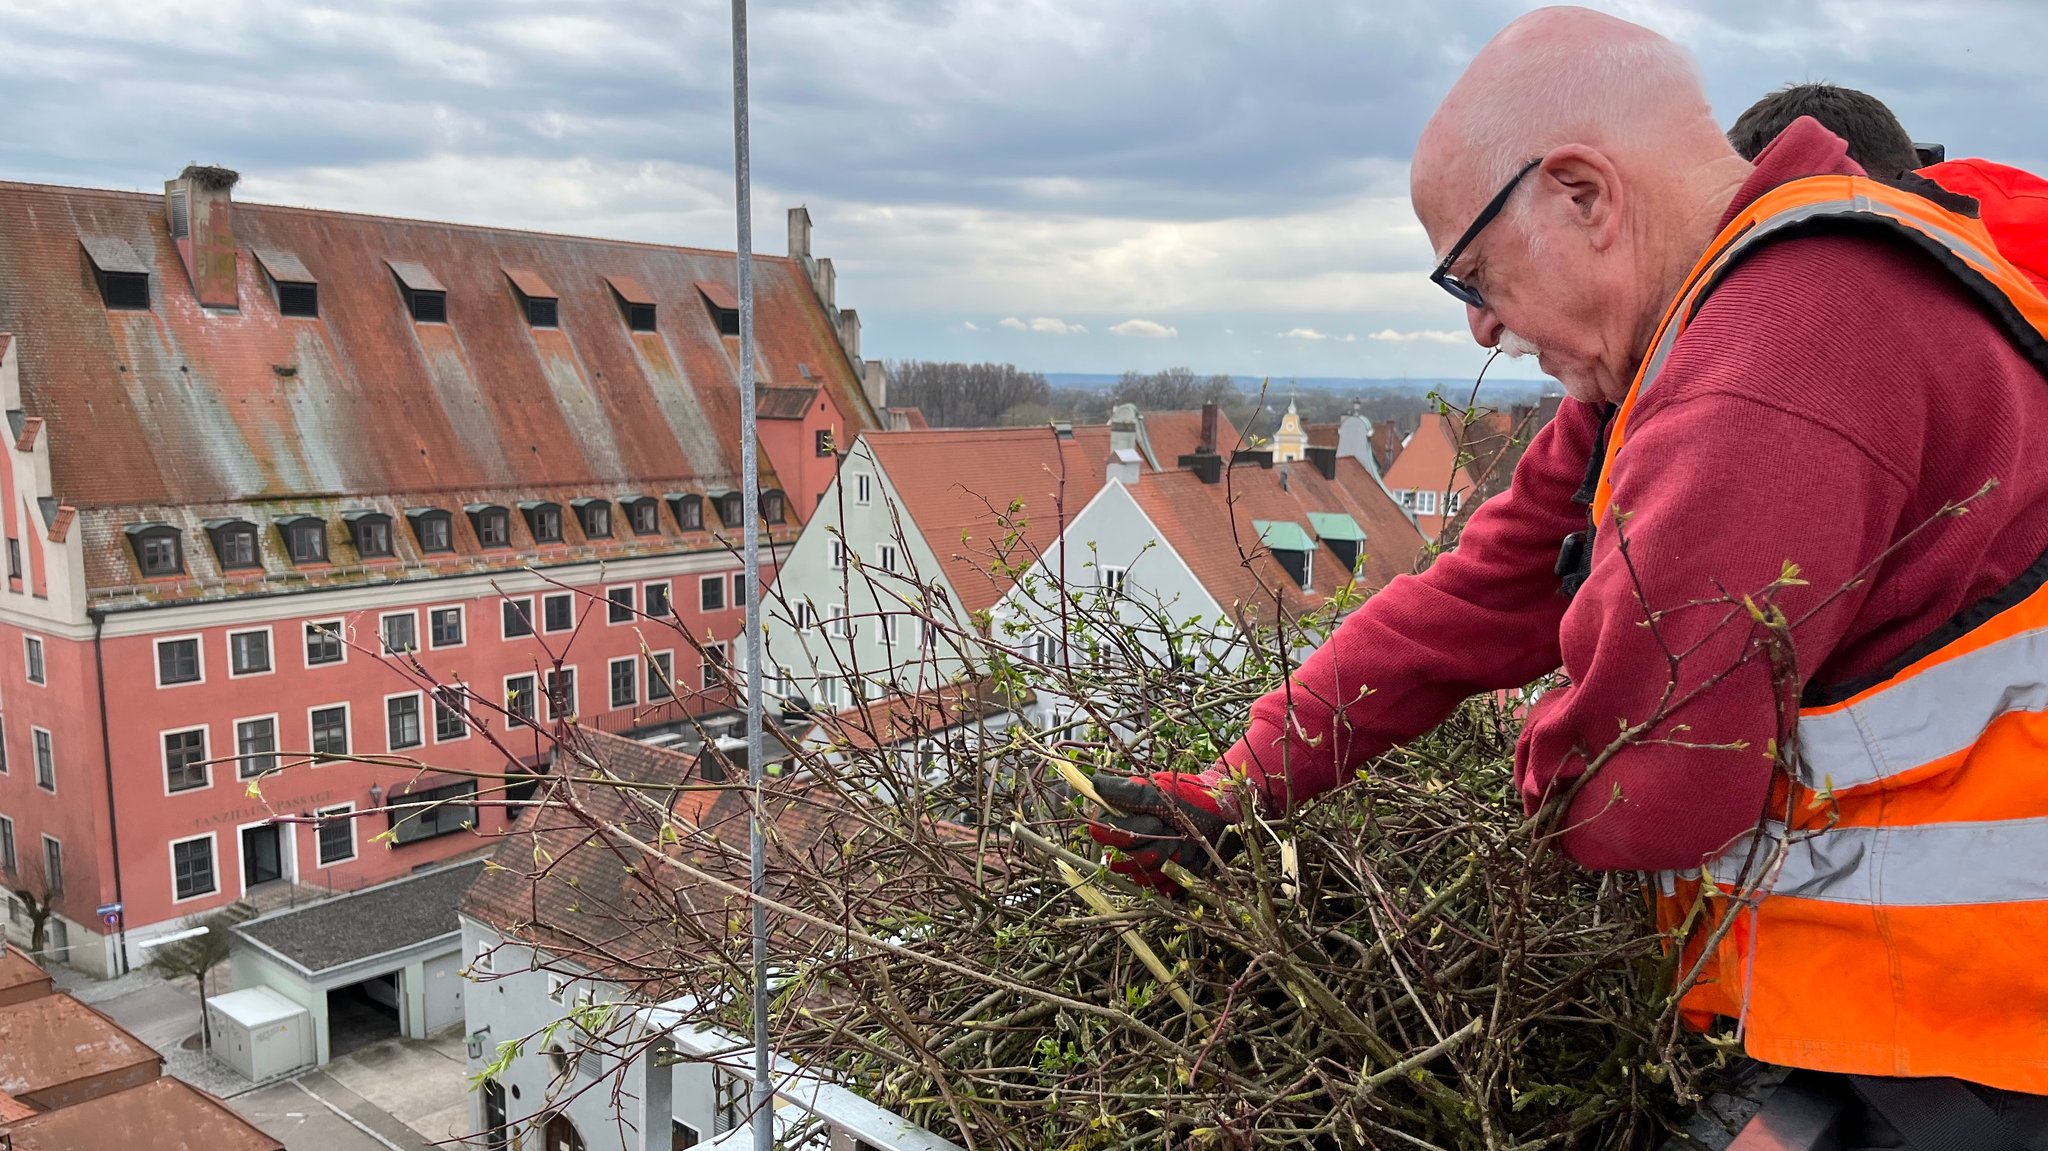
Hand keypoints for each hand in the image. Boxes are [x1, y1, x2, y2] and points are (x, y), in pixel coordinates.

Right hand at [1086, 771, 1243, 891]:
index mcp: (1120, 819)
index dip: (1126, 832)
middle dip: (1154, 844)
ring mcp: (1145, 862)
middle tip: (1172, 827)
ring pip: (1142, 876)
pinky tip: (1188, 858)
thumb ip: (1124, 791)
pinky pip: (1159, 888)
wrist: (1220, 813)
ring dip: (1168, 858)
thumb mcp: (1156, 791)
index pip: (1102, 836)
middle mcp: (1128, 842)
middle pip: (1126, 860)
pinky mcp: (1163, 878)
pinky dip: (1176, 874)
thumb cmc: (1188, 797)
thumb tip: (1093, 782)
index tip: (1153, 820)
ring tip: (1183, 840)